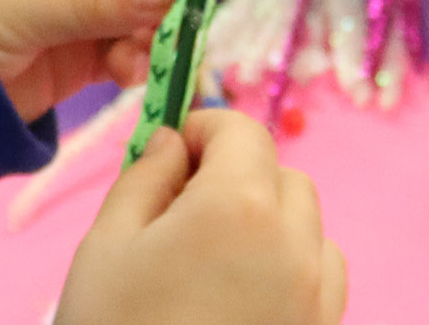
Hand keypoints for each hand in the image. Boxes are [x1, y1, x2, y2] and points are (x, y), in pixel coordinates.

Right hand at [57, 111, 347, 324]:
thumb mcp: (106, 245)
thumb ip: (144, 177)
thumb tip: (172, 141)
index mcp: (238, 206)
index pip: (242, 131)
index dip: (205, 129)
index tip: (173, 150)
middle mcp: (294, 245)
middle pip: (282, 176)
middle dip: (237, 176)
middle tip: (182, 210)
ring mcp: (316, 298)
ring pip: (309, 226)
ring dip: (271, 222)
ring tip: (214, 259)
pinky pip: (322, 278)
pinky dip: (293, 268)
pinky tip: (243, 297)